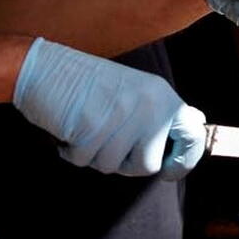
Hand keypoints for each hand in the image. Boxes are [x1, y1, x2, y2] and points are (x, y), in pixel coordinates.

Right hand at [13, 38, 205, 178]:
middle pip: (148, 164)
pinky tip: (69, 130)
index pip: (193, 134)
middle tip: (107, 144)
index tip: (170, 172)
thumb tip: (189, 134)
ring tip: (85, 129)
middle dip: (125, 164)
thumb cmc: (87, 85)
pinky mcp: (92, 125)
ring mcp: (121, 114)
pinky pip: (85, 161)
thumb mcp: (135, 92)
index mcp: (161, 95)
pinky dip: (72, 153)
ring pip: (113, 166)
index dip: (184, 161)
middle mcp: (148, 104)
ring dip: (94, 155)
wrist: (45, 66)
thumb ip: (157, 115)